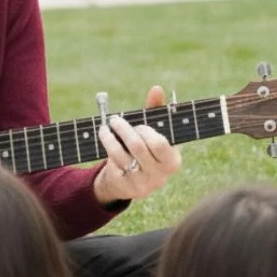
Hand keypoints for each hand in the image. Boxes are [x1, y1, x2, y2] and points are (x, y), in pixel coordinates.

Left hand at [93, 85, 180, 206]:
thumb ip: (156, 111)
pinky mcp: (124, 187)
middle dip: (124, 130)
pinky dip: (108, 149)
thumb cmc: (146, 149)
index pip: (159, 144)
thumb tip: (157, 88)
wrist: (130, 181)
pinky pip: (112, 163)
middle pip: (138, 147)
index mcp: (172, 161)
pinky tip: (105, 141)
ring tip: (104, 128)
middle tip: (115, 120)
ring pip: (120, 154)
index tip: (138, 124)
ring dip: (109, 137)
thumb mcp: (154, 132)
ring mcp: (141, 184)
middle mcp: (159, 176)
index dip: (146, 131)